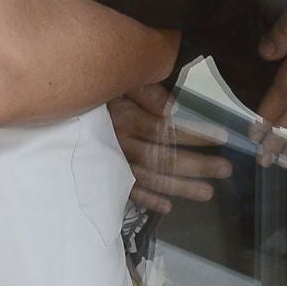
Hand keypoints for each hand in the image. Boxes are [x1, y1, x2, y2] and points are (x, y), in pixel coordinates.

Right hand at [109, 83, 233, 214]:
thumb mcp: (122, 80)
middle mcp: (118, 143)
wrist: (61, 101)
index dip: (194, 134)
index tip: (222, 137)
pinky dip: (147, 199)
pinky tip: (168, 206)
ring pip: (149, 178)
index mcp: (125, 117)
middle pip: (161, 158)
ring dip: (179, 187)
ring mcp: (111, 161)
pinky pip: (126, 191)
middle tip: (225, 169)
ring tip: (207, 192)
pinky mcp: (104, 173)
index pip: (165, 130)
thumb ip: (148, 93)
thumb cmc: (100, 87)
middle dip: (196, 165)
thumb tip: (174, 109)